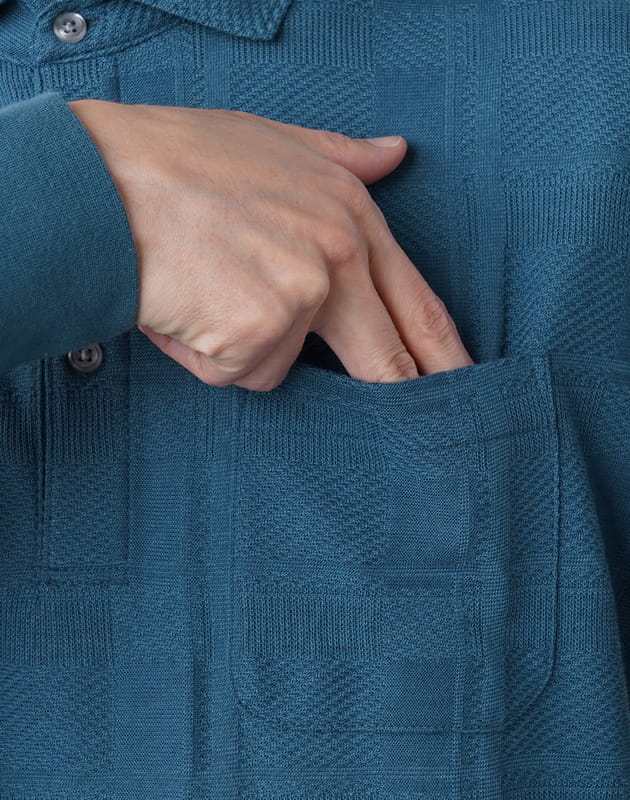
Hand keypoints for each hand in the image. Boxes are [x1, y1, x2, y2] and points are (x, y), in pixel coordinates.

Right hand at [68, 99, 473, 389]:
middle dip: (403, 401)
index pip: (419, 303)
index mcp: (350, 215)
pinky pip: (238, 371)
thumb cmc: (179, 161)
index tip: (462, 388)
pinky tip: (182, 308)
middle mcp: (337, 254)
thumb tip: (396, 152)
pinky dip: (205, 353)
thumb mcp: (275, 141)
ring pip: (282, 364)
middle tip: (428, 447)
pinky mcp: (255, 332)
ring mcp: (299, 294)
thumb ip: (344, 156)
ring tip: (202, 292)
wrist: (102, 182)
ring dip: (240, 346)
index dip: (445, 355)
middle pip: (387, 359)